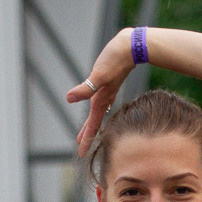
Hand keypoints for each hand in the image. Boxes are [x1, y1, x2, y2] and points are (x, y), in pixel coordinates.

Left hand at [66, 29, 134, 155]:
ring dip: (93, 123)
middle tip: (81, 149)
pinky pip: (103, 101)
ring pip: (99, 112)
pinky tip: (100, 106)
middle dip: (88, 135)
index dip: (86, 139)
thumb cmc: (116, 60)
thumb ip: (85, 88)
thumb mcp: (99, 75)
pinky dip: (100, 108)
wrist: (132, 47)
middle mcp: (104, 98)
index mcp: (101, 100)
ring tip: (88, 131)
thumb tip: (69, 98)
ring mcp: (108, 92)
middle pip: (95, 122)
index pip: (92, 125)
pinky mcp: (110, 83)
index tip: (81, 154)